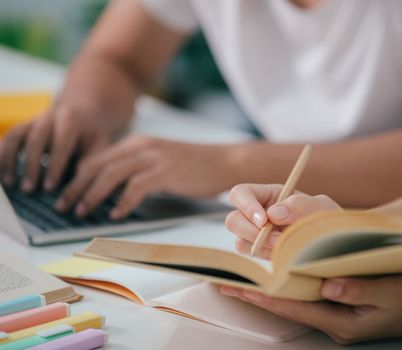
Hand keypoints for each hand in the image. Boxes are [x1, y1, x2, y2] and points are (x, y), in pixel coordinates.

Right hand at [0, 104, 110, 192]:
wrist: (84, 108)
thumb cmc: (92, 133)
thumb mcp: (99, 144)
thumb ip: (88, 162)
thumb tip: (76, 186)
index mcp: (71, 121)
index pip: (61, 145)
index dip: (54, 167)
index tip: (49, 188)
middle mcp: (49, 117)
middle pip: (35, 140)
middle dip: (30, 166)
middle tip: (28, 190)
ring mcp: (33, 120)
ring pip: (15, 137)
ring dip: (9, 160)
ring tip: (9, 184)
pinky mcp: (23, 125)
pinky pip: (8, 137)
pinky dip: (1, 153)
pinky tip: (1, 172)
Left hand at [55, 134, 237, 218]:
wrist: (226, 162)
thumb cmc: (195, 165)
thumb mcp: (161, 161)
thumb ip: (138, 169)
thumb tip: (115, 191)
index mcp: (138, 143)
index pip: (98, 158)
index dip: (78, 176)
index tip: (67, 193)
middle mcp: (142, 146)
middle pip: (98, 165)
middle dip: (77, 186)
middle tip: (64, 205)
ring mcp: (154, 158)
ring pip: (111, 174)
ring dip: (93, 195)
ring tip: (82, 211)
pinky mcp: (166, 172)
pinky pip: (136, 187)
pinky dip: (123, 202)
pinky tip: (116, 214)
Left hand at [220, 274, 401, 343]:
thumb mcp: (392, 290)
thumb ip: (360, 288)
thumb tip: (327, 283)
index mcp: (342, 321)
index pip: (293, 306)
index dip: (262, 296)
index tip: (235, 286)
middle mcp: (334, 321)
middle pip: (287, 305)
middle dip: (257, 294)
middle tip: (226, 281)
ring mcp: (338, 314)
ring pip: (295, 300)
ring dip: (270, 289)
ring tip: (243, 277)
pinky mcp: (342, 306)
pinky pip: (309, 295)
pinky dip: (290, 284)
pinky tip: (278, 274)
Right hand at [225, 184, 340, 258]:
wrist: (335, 246)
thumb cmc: (328, 220)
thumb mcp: (321, 207)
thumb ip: (300, 205)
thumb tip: (273, 214)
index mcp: (268, 196)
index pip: (241, 193)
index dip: (246, 205)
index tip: (263, 220)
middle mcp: (257, 215)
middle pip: (233, 220)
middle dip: (251, 232)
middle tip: (276, 241)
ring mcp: (256, 237)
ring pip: (239, 241)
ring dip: (260, 248)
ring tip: (285, 248)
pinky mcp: (260, 255)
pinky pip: (250, 260)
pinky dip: (264, 259)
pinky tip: (282, 257)